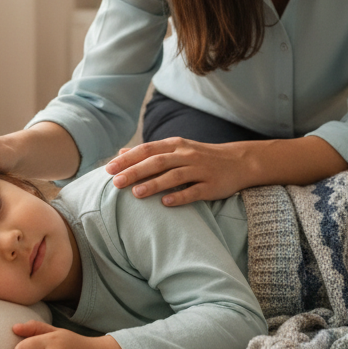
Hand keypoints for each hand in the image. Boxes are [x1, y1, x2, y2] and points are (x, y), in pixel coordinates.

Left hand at [104, 137, 253, 205]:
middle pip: (158, 162)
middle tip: (115, 182)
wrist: (238, 162)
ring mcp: (200, 170)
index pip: (148, 149)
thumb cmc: (201, 157)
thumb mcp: (176, 148)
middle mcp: (187, 155)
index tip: (109, 168)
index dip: (128, 159)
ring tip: (135, 194)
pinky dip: (179, 197)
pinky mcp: (211, 186)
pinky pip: (194, 191)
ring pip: (174, 176)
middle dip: (135, 171)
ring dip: (154, 184)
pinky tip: (165, 204)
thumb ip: (150, 151)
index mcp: (176, 145)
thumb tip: (121, 153)